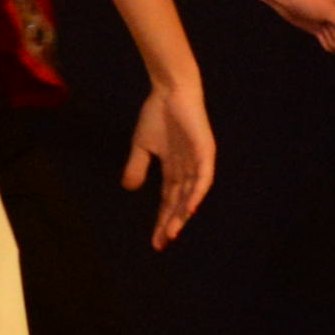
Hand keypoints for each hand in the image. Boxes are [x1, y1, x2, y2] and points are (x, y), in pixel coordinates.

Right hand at [125, 79, 218, 247]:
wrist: (170, 91)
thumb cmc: (158, 115)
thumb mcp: (142, 146)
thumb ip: (137, 166)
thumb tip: (129, 189)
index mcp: (175, 171)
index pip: (168, 202)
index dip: (162, 221)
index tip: (155, 243)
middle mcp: (189, 171)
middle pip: (180, 203)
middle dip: (171, 223)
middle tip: (162, 244)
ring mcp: (198, 162)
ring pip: (191, 194)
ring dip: (182, 213)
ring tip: (173, 232)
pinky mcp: (205, 152)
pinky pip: (203, 177)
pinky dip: (197, 193)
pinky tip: (189, 208)